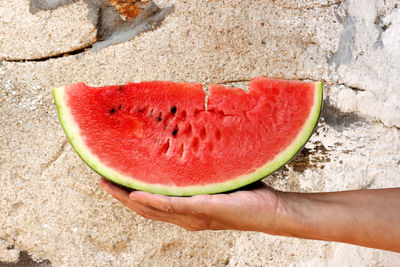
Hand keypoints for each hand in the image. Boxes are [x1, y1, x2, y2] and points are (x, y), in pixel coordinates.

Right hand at [99, 178, 283, 232]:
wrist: (270, 209)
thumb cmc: (244, 190)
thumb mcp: (216, 172)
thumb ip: (199, 162)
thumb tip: (189, 132)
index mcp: (185, 206)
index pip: (151, 199)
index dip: (128, 189)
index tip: (110, 173)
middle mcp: (185, 215)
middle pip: (144, 207)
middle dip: (120, 194)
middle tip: (99, 176)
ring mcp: (194, 216)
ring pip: (153, 209)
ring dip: (128, 197)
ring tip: (108, 183)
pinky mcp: (206, 210)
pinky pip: (175, 206)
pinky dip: (154, 201)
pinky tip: (137, 194)